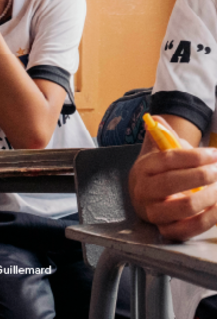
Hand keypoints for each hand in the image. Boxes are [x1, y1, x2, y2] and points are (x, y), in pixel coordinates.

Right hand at [129, 116, 216, 240]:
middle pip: (172, 183)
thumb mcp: (158, 150)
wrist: (150, 195)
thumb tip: (156, 120)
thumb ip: (160, 133)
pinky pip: (189, 229)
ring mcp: (154, 213)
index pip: (167, 160)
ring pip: (183, 207)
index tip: (214, 154)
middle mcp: (143, 191)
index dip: (193, 157)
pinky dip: (209, 218)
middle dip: (201, 176)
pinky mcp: (166, 230)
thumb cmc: (161, 170)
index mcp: (142, 169)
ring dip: (209, 197)